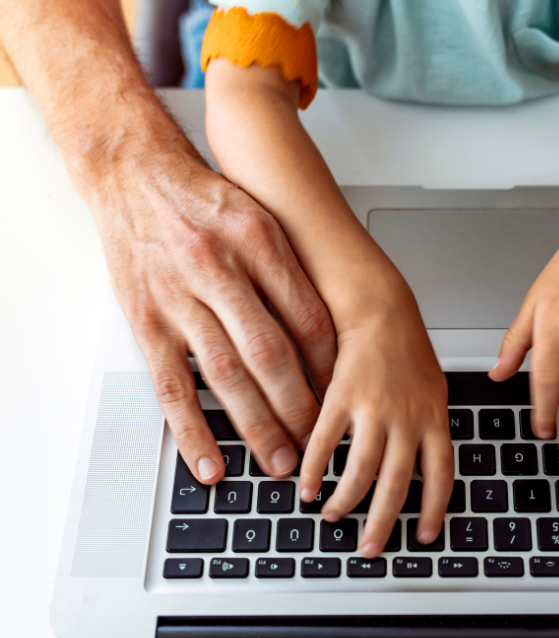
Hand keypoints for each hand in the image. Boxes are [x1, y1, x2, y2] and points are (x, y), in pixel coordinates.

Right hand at [93, 151, 336, 484]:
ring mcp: (178, 299)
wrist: (132, 173)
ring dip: (257, 427)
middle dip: (301, 407)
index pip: (308, 318)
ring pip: (225, 377)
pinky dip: (191, 431)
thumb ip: (290, 272)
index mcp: (257, 242)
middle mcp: (218, 269)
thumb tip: (329, 336)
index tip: (346, 397)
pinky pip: (171, 386)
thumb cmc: (204, 199)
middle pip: (270, 354)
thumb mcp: (261, 217)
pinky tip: (210, 463)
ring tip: (280, 463)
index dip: (331, 366)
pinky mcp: (146, 323)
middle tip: (321, 445)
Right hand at [298, 291, 452, 557]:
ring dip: (345, 501)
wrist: (381, 310)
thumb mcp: (434, 391)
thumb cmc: (408, 350)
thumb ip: (430, 429)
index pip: (440, 476)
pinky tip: (308, 486)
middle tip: (371, 548)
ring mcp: (375, 409)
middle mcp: (408, 419)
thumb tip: (426, 469)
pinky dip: (315, 469)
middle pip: (397, 485)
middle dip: (383, 524)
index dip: (434, 510)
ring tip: (334, 518)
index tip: (425, 535)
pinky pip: (326, 443)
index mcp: (435, 419)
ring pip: (361, 470)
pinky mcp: (342, 398)